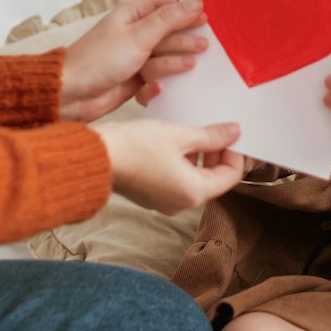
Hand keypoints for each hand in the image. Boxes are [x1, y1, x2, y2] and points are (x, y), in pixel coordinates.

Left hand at [60, 0, 207, 120]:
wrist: (71, 94)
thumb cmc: (97, 59)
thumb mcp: (139, 35)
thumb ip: (169, 19)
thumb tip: (196, 2)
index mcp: (134, 13)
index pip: (169, 1)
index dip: (190, 5)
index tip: (212, 12)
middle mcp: (136, 32)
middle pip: (171, 30)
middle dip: (186, 38)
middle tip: (204, 44)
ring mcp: (136, 57)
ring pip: (166, 57)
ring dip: (173, 62)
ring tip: (189, 64)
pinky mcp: (135, 80)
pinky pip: (155, 81)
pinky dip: (155, 86)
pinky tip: (155, 87)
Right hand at [96, 119, 245, 213]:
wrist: (95, 156)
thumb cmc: (135, 146)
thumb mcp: (179, 135)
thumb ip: (211, 136)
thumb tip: (235, 133)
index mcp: (194, 192)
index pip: (231, 175)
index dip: (235, 152)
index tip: (231, 133)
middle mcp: (181, 203)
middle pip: (213, 178)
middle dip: (216, 153)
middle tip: (213, 127)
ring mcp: (164, 202)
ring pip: (193, 178)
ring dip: (198, 155)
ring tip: (191, 130)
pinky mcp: (150, 195)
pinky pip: (175, 180)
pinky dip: (181, 162)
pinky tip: (173, 140)